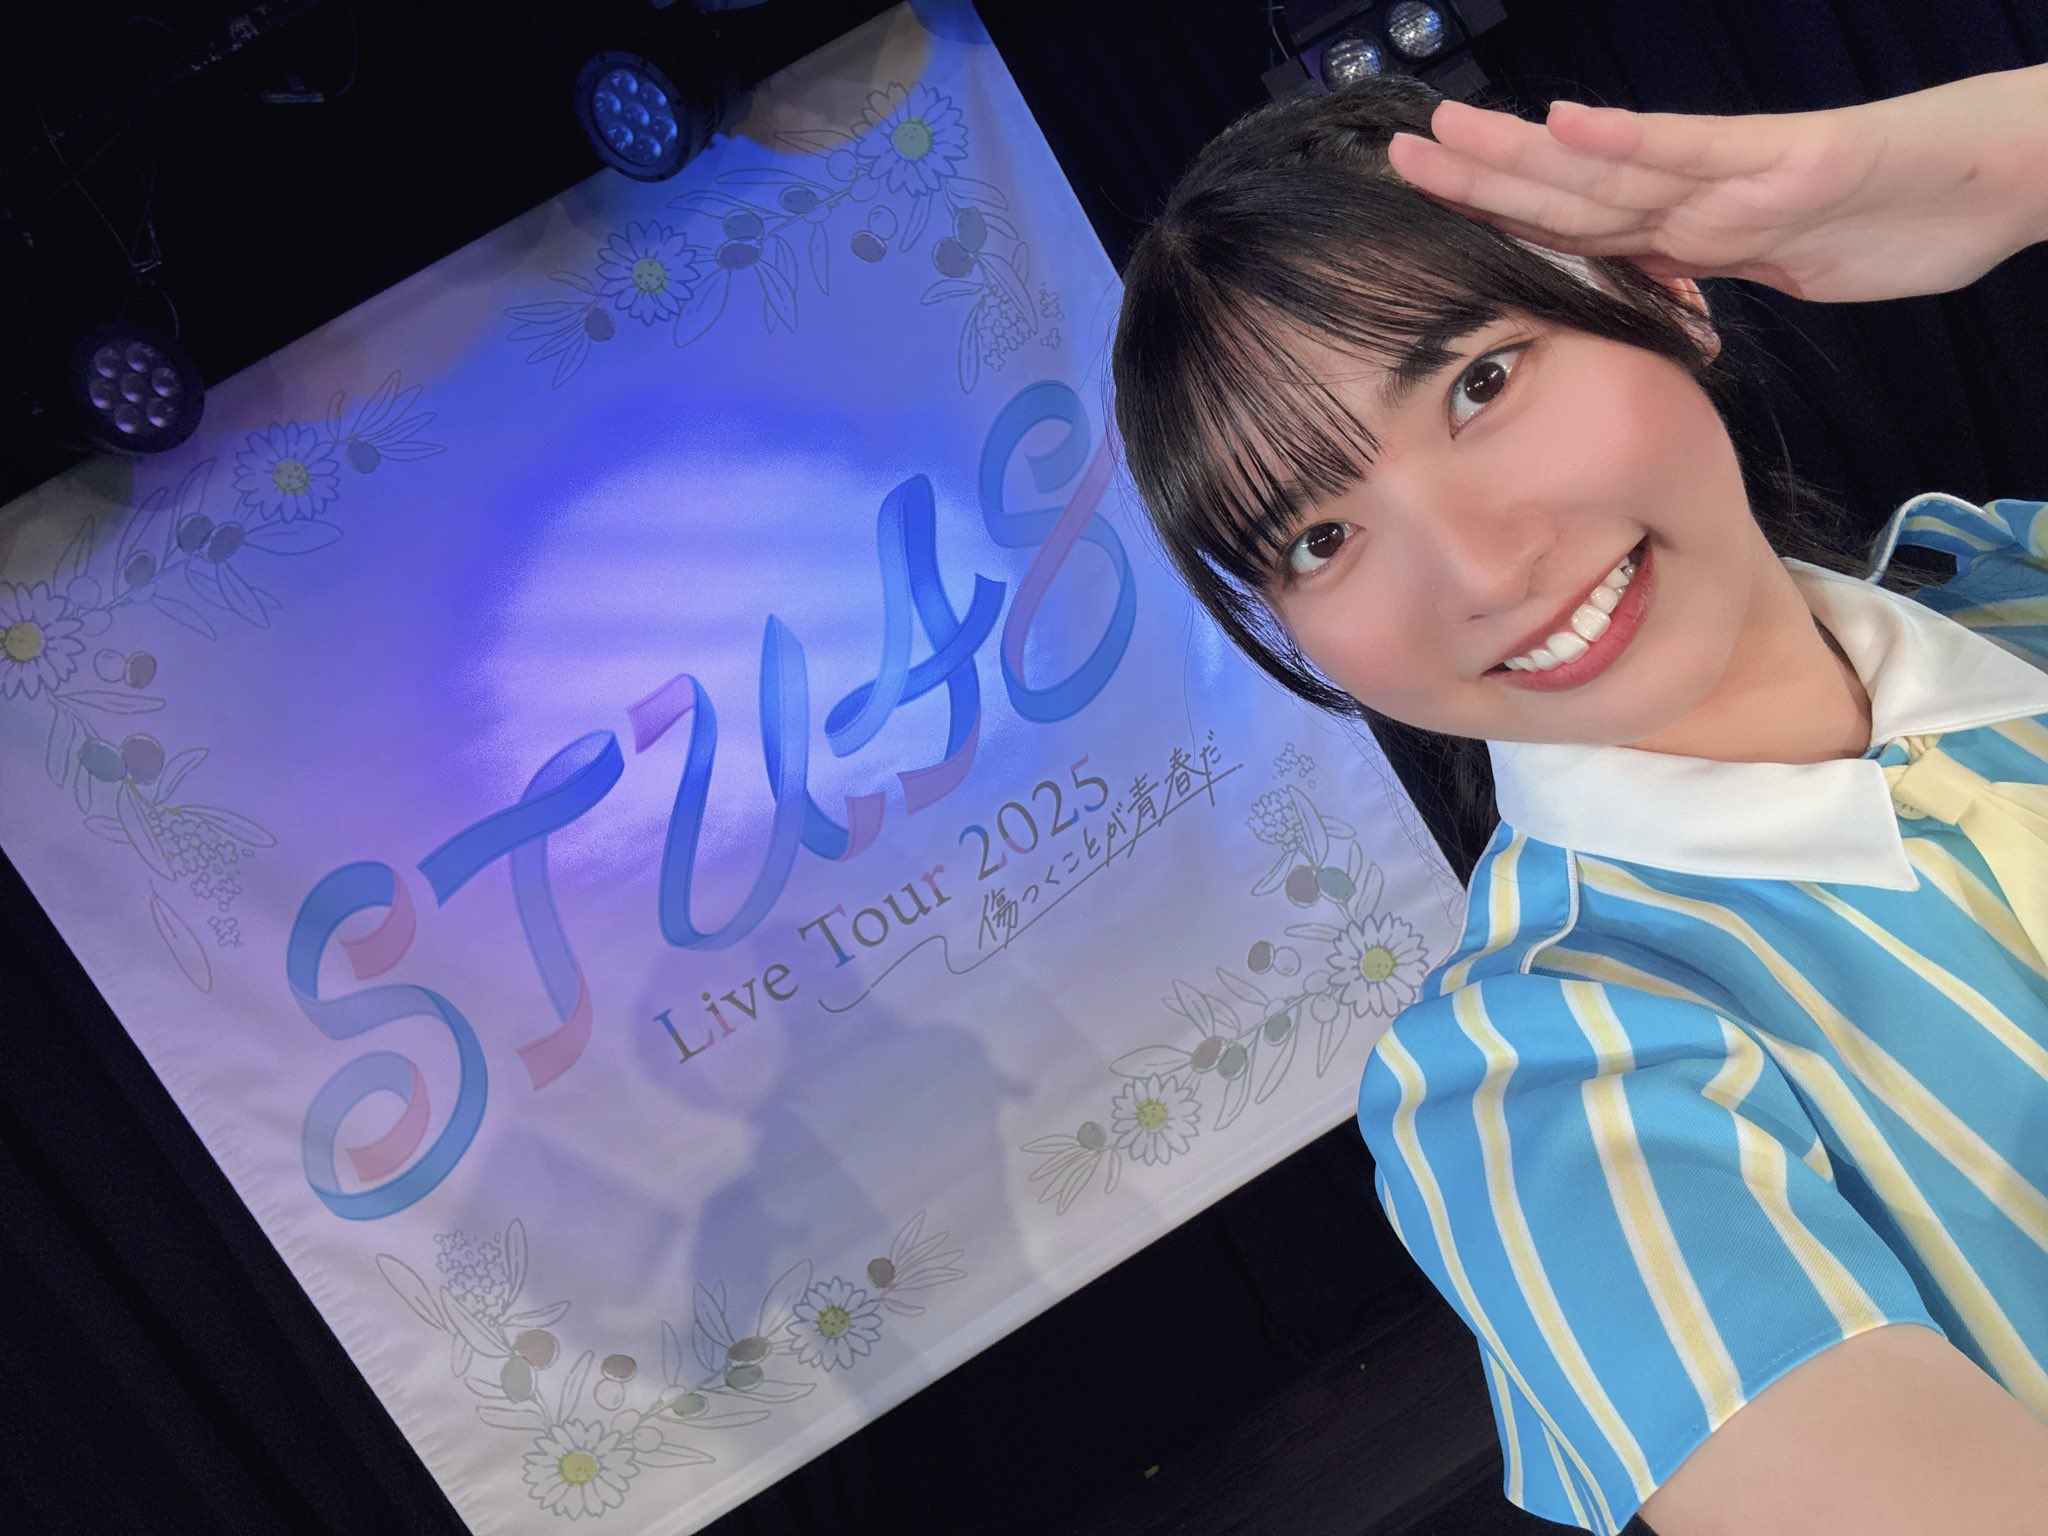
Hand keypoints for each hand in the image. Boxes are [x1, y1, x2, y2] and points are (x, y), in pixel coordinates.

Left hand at [1384, 65, 2047, 302]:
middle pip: (1569, 191)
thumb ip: (1712, 277)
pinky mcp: (1792, 161)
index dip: (1500, 211)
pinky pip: (1696, 154)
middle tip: (1399, 157)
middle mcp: (1700, 192)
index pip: (1576, 222)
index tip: (1431, 204)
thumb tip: (1653, 301)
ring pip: (1609, 171)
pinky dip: (1628, 140)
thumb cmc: (1901, 218)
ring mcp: (1740, 175)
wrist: (2003, 180)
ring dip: (1521, 156)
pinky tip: (1565, 124)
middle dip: (1479, 177)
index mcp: (1692, 223)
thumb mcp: (1782, 272)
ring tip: (1447, 135)